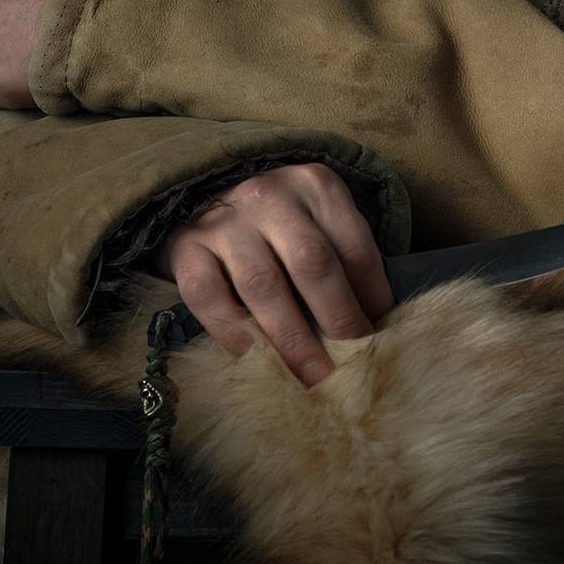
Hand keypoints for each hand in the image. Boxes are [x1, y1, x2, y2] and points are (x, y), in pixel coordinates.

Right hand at [157, 164, 393, 386]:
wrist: (206, 195)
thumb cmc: (278, 221)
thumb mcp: (318, 220)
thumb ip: (342, 259)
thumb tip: (371, 325)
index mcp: (315, 186)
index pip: (354, 246)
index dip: (371, 297)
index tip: (377, 337)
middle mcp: (271, 196)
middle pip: (312, 262)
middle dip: (337, 320)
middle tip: (353, 368)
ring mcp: (225, 219)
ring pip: (263, 284)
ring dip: (292, 339)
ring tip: (313, 377)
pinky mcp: (186, 245)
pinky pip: (208, 295)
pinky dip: (232, 331)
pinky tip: (253, 357)